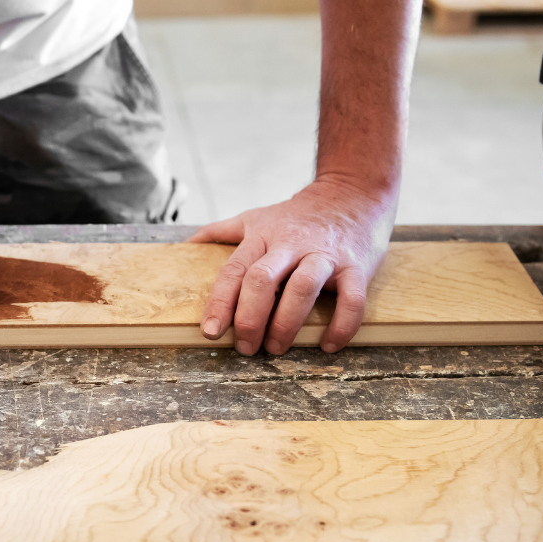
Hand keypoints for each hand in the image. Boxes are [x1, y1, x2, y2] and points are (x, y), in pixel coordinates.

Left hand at [188, 176, 396, 354]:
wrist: (352, 193)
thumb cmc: (298, 215)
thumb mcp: (257, 217)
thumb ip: (222, 231)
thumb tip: (186, 244)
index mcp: (262, 237)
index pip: (234, 271)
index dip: (219, 302)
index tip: (211, 331)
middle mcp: (291, 245)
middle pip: (262, 280)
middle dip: (249, 318)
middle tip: (245, 347)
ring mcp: (324, 255)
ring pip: (303, 288)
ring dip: (286, 324)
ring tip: (276, 348)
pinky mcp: (356, 266)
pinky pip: (351, 299)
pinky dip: (341, 325)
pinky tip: (328, 344)